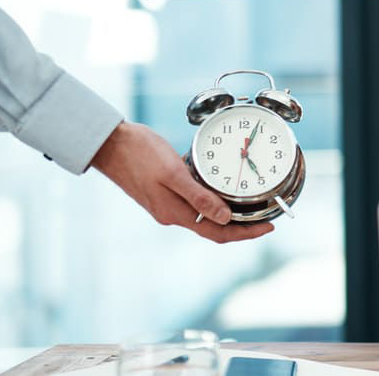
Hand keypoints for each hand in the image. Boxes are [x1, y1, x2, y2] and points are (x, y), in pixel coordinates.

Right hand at [90, 122, 273, 242]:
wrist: (110, 145)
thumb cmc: (139, 154)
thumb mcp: (173, 173)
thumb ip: (199, 197)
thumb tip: (225, 219)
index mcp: (175, 213)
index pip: (218, 232)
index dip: (245, 234)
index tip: (268, 228)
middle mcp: (172, 214)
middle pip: (214, 228)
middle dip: (241, 226)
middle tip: (265, 218)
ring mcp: (166, 205)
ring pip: (204, 215)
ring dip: (227, 213)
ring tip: (250, 205)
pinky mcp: (163, 193)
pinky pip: (194, 202)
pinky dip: (211, 199)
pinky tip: (221, 188)